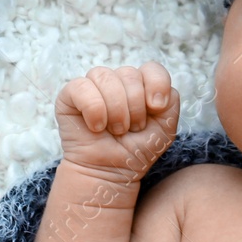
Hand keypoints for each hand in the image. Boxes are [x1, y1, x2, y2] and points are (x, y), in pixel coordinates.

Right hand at [55, 62, 179, 183]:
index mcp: (140, 85)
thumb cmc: (135, 151)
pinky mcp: (70, 95)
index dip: (156, 85)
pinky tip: (96, 127)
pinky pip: (81, 86)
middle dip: (135, 107)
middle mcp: (116, 82)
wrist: (110, 173)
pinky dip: (93, 109)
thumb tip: (155, 92)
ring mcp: (92, 87)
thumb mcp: (165, 129)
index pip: (152, 68)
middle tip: (130, 129)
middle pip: (130, 74)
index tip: (156, 108)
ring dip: (115, 110)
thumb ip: (171, 103)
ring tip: (115, 130)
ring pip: (106, 77)